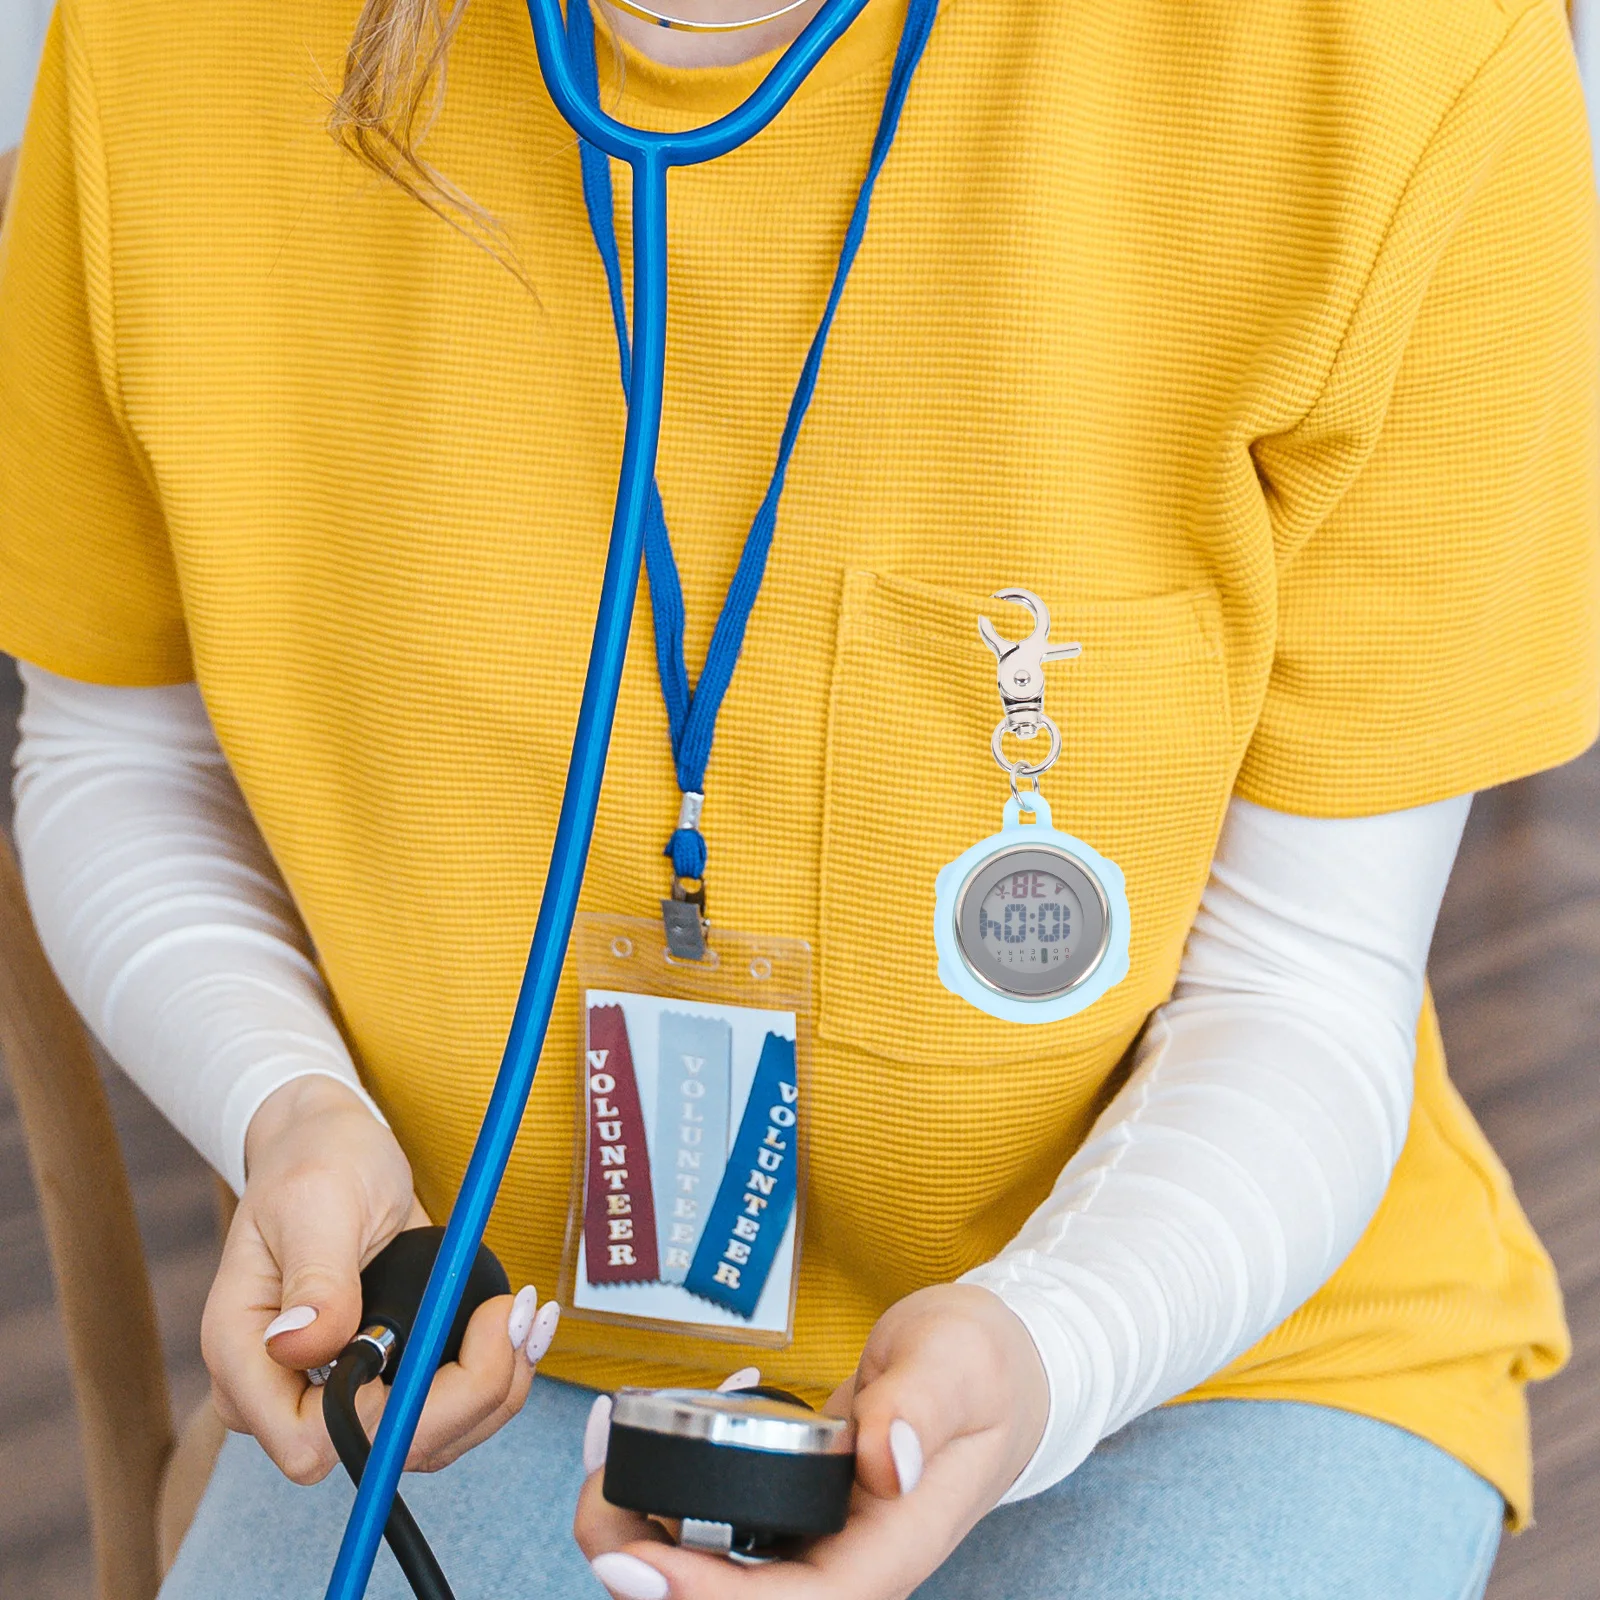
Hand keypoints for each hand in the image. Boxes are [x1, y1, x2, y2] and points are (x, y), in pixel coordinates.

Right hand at [200, 1075, 559, 1483]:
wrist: (332, 1146)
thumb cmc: (315, 1162)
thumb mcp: (317, 1202)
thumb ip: (317, 1278)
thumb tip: (302, 1346)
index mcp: (246, 1353)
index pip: (308, 1442)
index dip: (388, 1416)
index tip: (448, 1338)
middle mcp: (285, 1389)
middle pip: (379, 1448)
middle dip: (467, 1395)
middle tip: (514, 1315)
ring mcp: (336, 1388)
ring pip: (423, 1439)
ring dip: (492, 1387)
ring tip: (525, 1314)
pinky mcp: (382, 1376)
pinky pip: (442, 1408)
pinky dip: (491, 1375)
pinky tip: (517, 1324)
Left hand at [575, 1284, 1048, 1599]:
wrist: (995, 1366)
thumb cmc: (983, 1365)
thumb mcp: (959, 1364)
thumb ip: (921, 1406)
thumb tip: (883, 1459)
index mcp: (892, 1548)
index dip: (708, 1599)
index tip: (637, 1561)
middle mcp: (847, 1562)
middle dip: (647, 1567)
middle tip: (591, 1496)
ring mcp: (817, 1540)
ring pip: (713, 1574)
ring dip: (643, 1535)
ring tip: (598, 1462)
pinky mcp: (794, 1512)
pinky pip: (717, 1531)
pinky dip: (667, 1497)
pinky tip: (641, 1442)